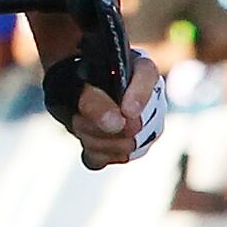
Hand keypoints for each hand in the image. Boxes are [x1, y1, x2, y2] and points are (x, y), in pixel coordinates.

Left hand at [51, 52, 169, 166]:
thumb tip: (116, 124)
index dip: (140, 96)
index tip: (127, 111)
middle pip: (140, 123)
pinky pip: (118, 157)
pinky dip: (97, 153)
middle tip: (78, 118)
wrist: (74, 91)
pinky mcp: (134, 147)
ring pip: (130, 146)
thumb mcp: (79, 84)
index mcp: (140, 69)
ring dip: (96, 139)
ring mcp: (148, 126)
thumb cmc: (79, 80)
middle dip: (102, 126)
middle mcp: (151, 99)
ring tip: (79, 124)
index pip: (148, 76)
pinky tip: (88, 139)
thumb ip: (94, 99)